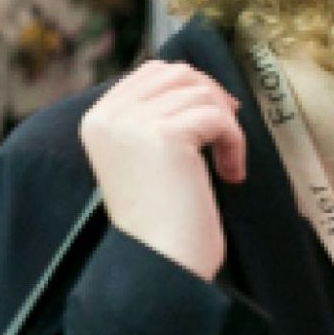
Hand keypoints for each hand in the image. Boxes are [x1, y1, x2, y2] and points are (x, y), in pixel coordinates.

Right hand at [81, 62, 247, 280]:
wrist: (159, 262)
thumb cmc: (163, 219)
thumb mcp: (148, 157)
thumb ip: (157, 117)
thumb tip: (200, 84)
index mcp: (98, 119)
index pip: (152, 72)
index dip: (193, 88)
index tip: (214, 122)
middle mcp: (108, 116)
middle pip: (178, 74)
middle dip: (212, 99)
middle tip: (227, 137)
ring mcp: (132, 123)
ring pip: (202, 93)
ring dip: (227, 126)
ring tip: (226, 164)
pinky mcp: (163, 135)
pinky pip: (218, 118)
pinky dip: (235, 143)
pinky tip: (230, 175)